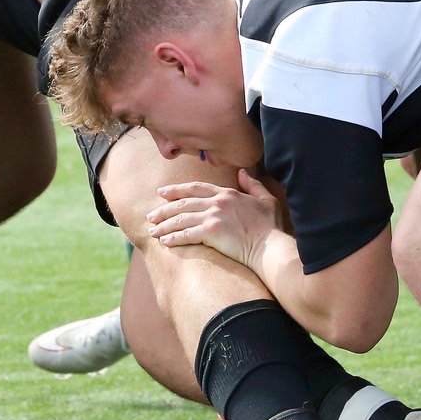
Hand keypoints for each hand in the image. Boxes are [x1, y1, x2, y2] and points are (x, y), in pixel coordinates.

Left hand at [146, 171, 280, 269]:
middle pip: (183, 203)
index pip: (196, 188)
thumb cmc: (270, 227)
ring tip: (153, 231)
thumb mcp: (266, 199)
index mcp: (227, 193)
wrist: (270, 247)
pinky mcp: (211, 232)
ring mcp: (213, 216)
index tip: (162, 193)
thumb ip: (252, 184)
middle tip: (151, 215)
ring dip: (164, 225)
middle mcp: (217, 202)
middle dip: (164, 210)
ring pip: (181, 218)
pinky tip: (164, 242)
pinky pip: (186, 234)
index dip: (177, 190)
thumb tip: (242, 172)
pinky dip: (173, 238)